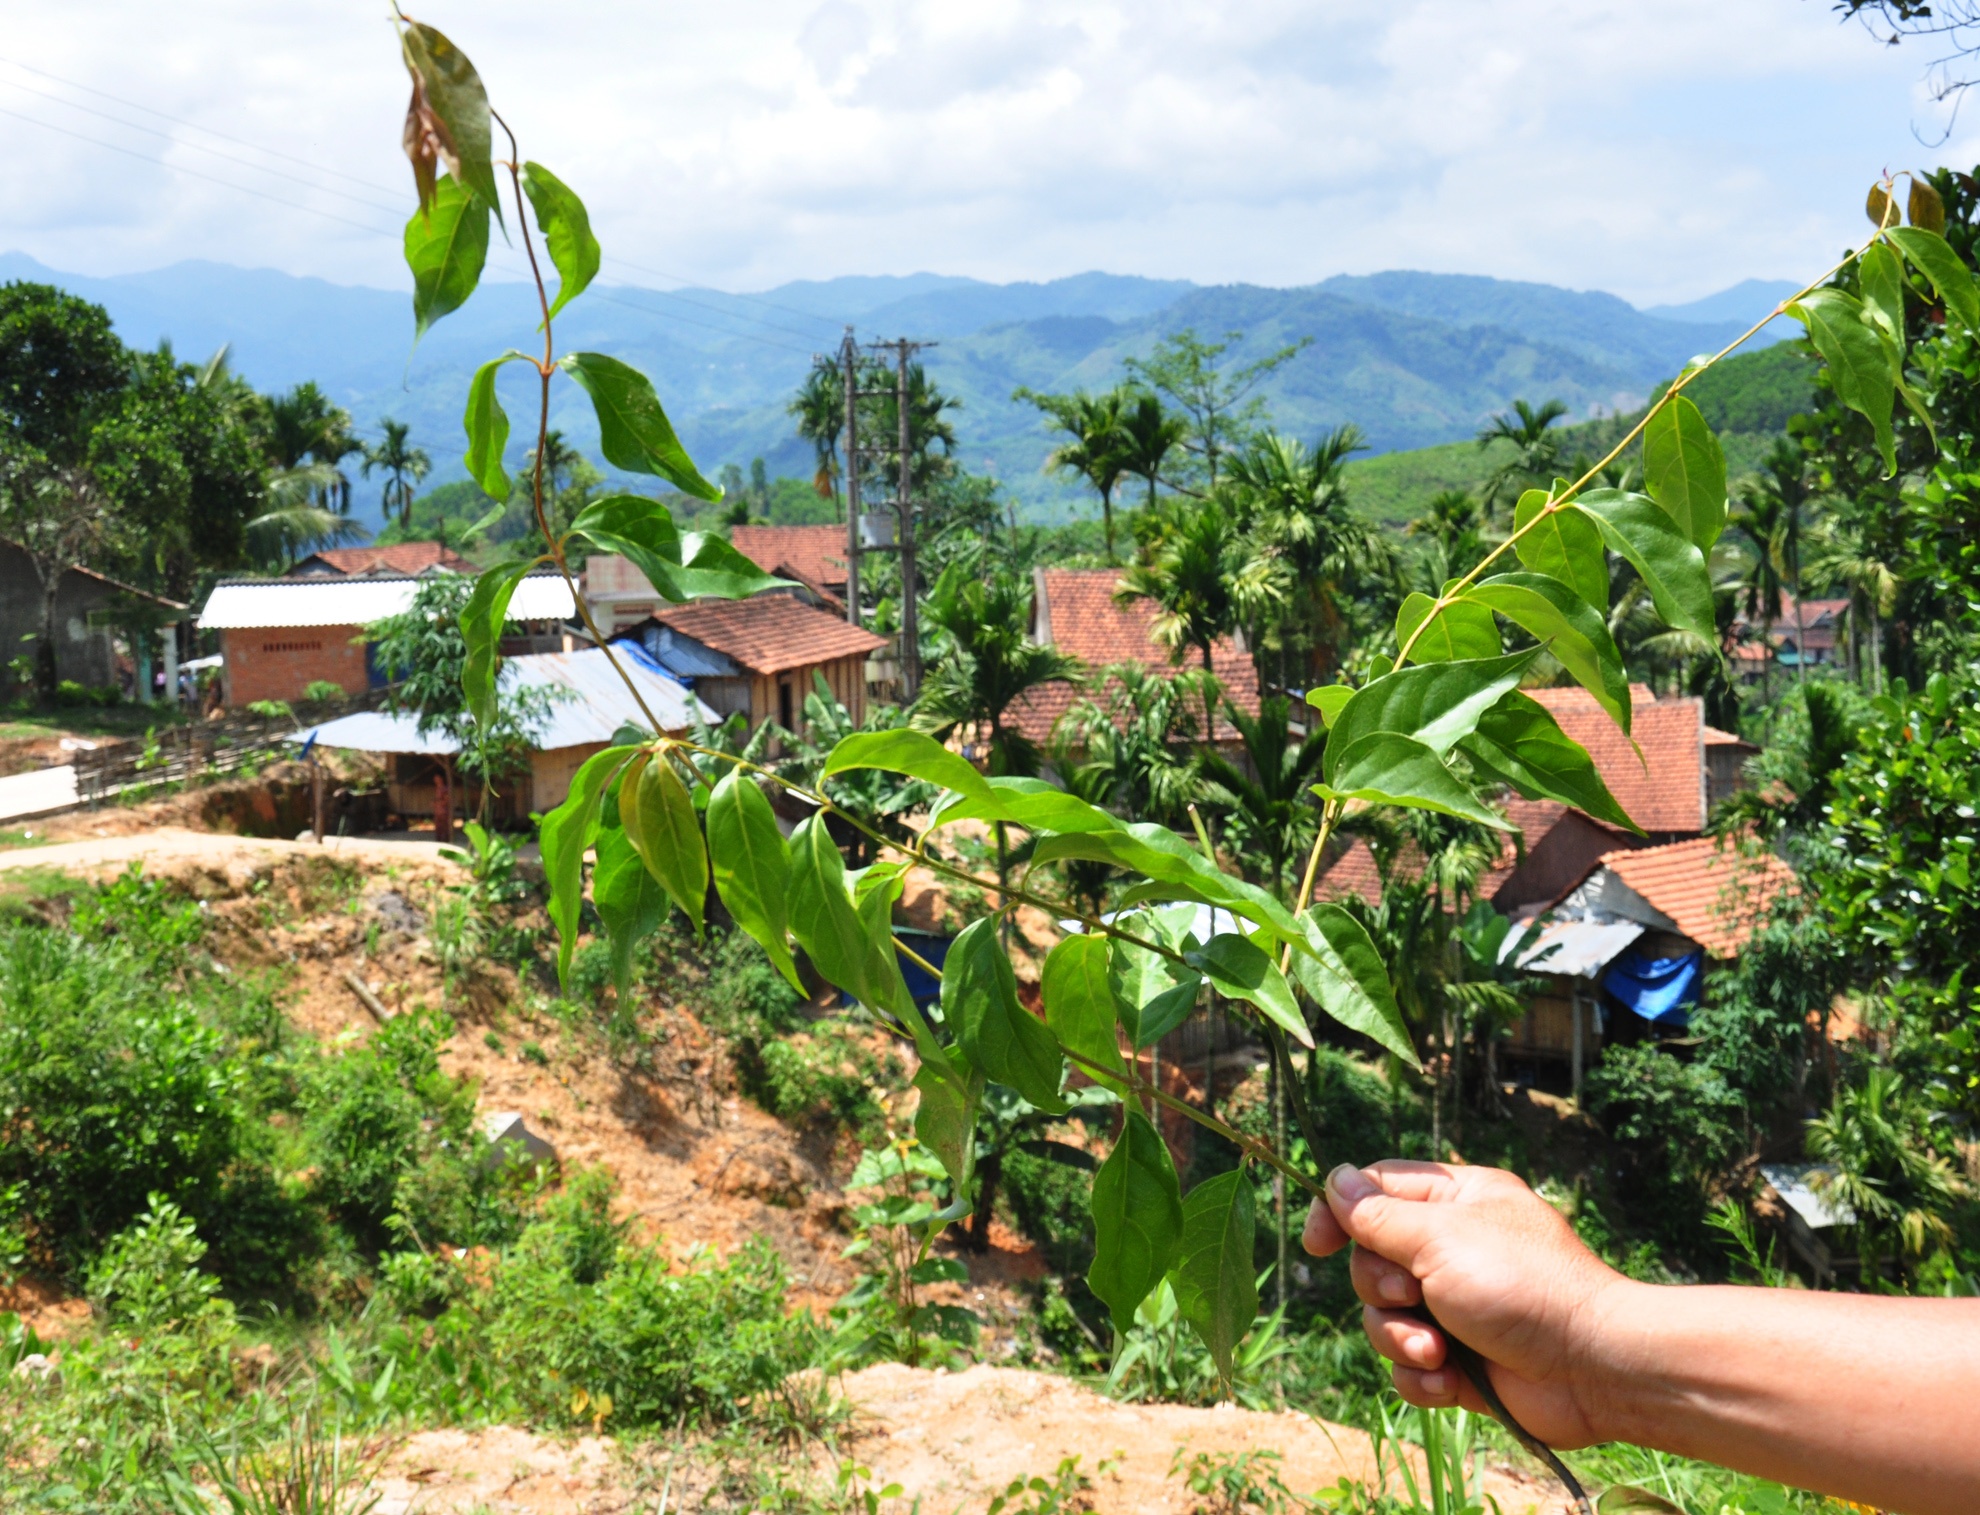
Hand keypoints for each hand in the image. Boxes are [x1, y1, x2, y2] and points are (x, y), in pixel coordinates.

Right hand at [1303, 1160, 1628, 1447]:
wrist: (1590, 1368)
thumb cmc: (1521, 1286)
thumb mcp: (1441, 1237)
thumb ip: (1379, 1215)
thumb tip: (1334, 1179)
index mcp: (1456, 1200)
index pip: (1375, 1189)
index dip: (1339, 1212)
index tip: (1317, 1244)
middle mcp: (1452, 1248)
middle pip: (1371, 1260)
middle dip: (1381, 1289)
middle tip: (1412, 1297)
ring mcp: (1455, 1306)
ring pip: (1384, 1318)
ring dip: (1400, 1339)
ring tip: (1438, 1352)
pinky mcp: (1460, 1359)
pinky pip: (1408, 1365)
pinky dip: (1421, 1375)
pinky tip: (1448, 1381)